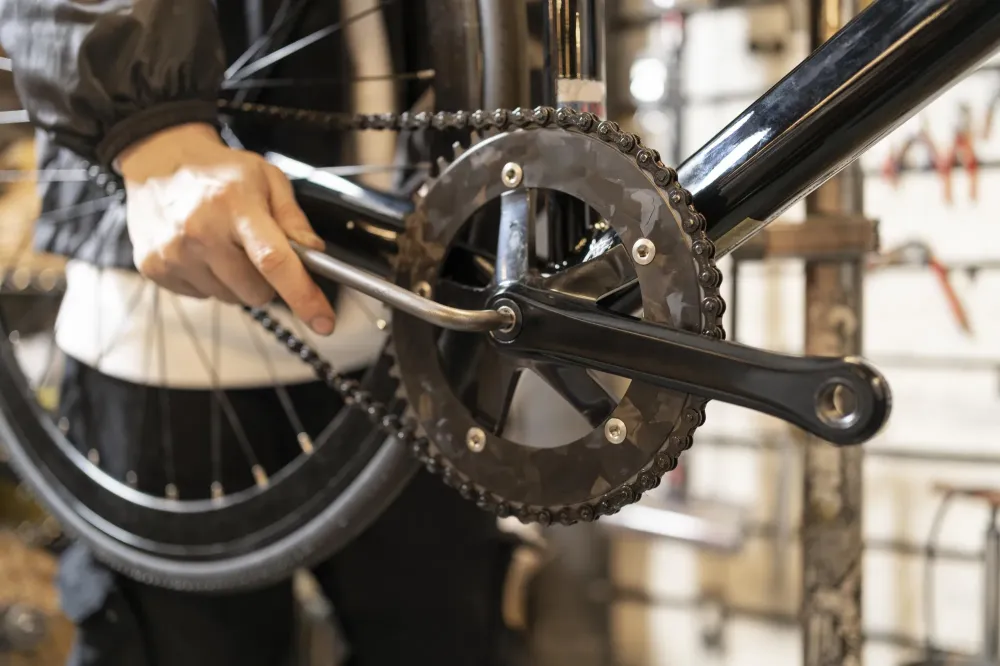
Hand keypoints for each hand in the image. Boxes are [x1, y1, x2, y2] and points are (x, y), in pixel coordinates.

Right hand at [118, 122, 335, 335]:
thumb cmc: (218, 171)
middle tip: (254, 250)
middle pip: (256, 292)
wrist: (157, 159)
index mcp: (235, 206)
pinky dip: (210, 280)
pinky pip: (203, 296)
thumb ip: (294, 219)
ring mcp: (174, 254)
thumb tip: (314, 255)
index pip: (274, 261)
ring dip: (237, 281)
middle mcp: (201, 232)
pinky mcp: (155, 269)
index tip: (323, 321)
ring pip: (231, 298)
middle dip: (267, 281)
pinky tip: (202, 251)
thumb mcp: (267, 179)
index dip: (304, 296)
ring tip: (224, 245)